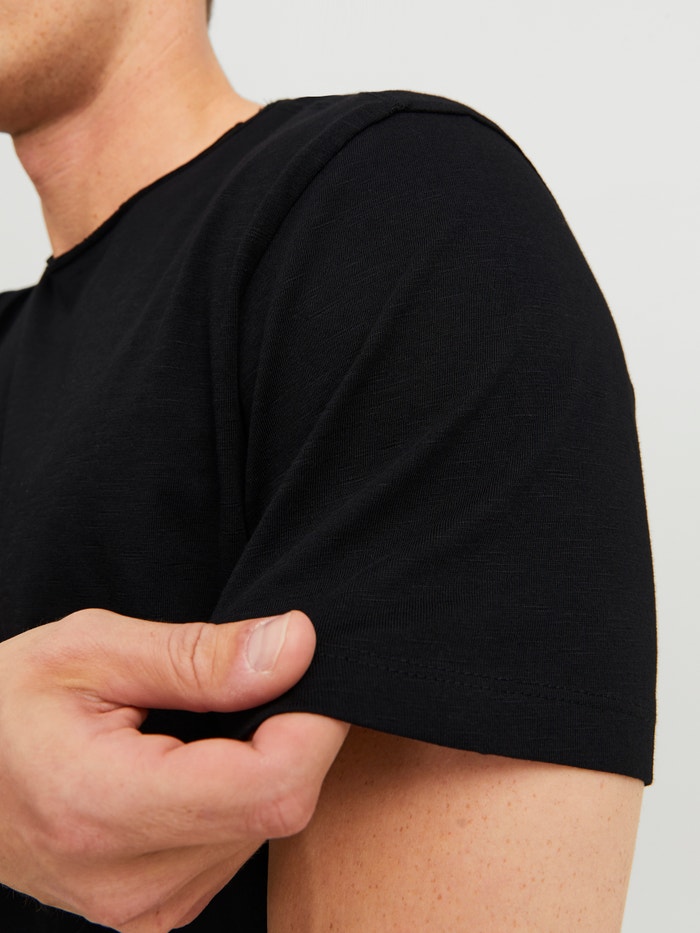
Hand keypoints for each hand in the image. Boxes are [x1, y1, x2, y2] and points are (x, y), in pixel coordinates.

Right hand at [0, 608, 347, 931]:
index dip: (313, 724)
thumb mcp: (93, 649)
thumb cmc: (8, 701)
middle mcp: (132, 881)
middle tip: (249, 679)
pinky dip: (238, 795)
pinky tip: (195, 762)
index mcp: (105, 806)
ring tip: (202, 722)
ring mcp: (145, 907)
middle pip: (278, 806)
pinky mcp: (156, 911)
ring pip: (267, 828)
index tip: (309, 668)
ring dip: (263, 764)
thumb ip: (199, 656)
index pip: (269, 786)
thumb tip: (298, 647)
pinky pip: (238, 846)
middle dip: (291, 734)